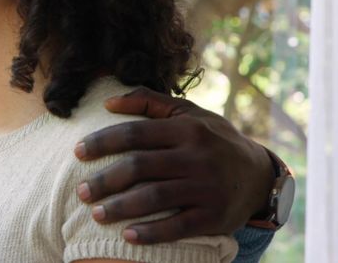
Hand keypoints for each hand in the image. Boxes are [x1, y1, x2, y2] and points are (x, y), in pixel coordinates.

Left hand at [73, 87, 275, 243]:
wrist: (259, 175)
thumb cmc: (212, 140)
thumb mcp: (188, 113)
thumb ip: (149, 102)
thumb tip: (108, 102)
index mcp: (187, 129)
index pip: (135, 133)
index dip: (102, 142)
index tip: (77, 151)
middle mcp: (197, 157)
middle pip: (140, 167)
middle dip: (105, 180)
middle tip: (81, 190)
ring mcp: (207, 188)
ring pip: (155, 198)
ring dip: (121, 208)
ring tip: (96, 214)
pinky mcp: (215, 217)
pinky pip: (179, 227)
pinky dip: (151, 233)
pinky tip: (128, 235)